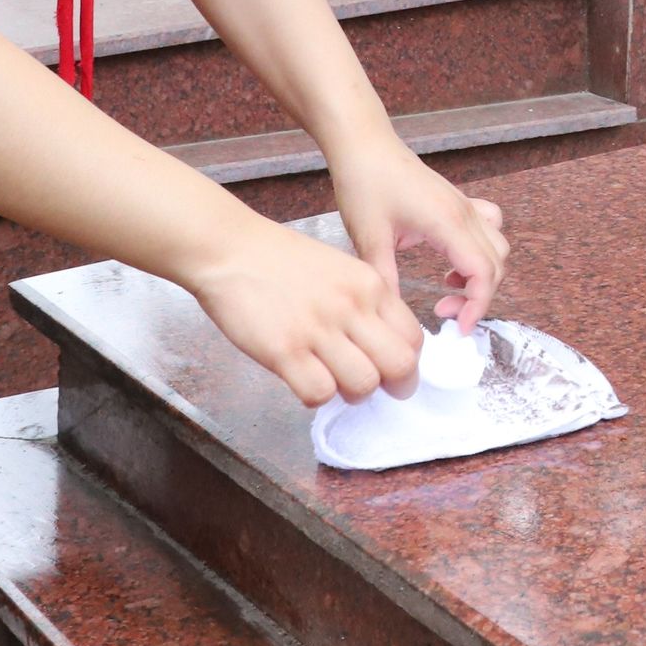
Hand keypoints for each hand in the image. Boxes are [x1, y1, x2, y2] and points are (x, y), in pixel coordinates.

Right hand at [184, 213, 422, 405]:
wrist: (231, 249)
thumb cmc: (283, 262)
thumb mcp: (341, 271)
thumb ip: (365, 305)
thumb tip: (383, 350)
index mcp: (370, 284)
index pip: (414, 338)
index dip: (406, 362)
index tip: (388, 369)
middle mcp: (352, 305)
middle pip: (400, 365)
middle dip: (391, 386)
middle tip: (368, 386)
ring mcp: (319, 329)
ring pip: (363, 385)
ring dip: (350, 393)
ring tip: (331, 379)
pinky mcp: (284, 350)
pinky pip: (319, 393)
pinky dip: (314, 395)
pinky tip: (301, 379)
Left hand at [333, 145, 509, 328]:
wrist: (364, 145)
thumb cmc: (365, 183)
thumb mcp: (369, 238)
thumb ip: (385, 279)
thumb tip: (394, 317)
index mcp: (447, 222)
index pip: (483, 272)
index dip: (478, 306)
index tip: (459, 328)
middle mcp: (464, 213)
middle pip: (496, 264)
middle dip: (478, 297)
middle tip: (445, 313)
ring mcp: (463, 205)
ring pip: (497, 247)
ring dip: (483, 275)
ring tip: (448, 290)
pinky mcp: (456, 202)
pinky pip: (488, 227)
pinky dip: (481, 251)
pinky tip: (452, 262)